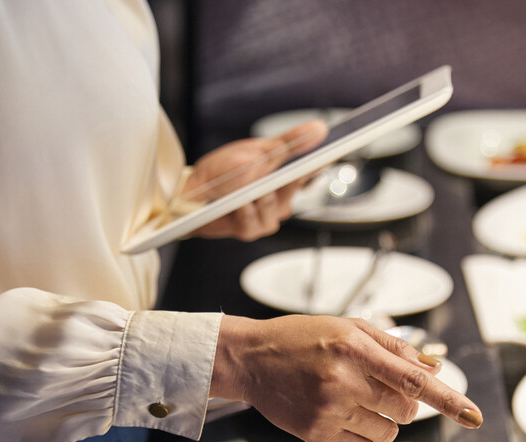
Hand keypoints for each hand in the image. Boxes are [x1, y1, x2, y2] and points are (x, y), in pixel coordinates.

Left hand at [183, 120, 326, 240]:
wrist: (190, 192)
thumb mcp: (258, 151)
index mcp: (285, 175)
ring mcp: (268, 215)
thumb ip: (289, 142)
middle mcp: (281, 198)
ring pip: (275, 207)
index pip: (313, 166)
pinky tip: (238, 203)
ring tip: (246, 190)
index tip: (336, 148)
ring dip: (258, 196)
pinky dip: (245, 211)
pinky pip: (256, 222)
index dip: (325, 158)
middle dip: (283, 175)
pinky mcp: (251, 229)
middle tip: (274, 165)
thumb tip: (320, 128)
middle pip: (295, 187)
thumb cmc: (223, 171)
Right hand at [210, 314, 482, 441]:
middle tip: (376, 386)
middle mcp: (344, 379)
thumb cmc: (301, 337)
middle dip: (403, 402)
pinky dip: (363, 437)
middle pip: (406, 409)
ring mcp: (329, 409)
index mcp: (356, 347)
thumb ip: (395, 346)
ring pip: (387, 431)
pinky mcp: (316, 433)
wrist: (253, 358)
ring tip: (354, 399)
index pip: (415, 379)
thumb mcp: (350, 327)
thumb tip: (435, 366)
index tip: (474, 415)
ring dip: (383, 419)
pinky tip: (343, 415)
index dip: (449, 399)